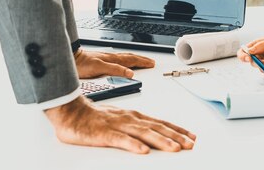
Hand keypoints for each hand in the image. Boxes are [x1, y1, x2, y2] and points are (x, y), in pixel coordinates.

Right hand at [44, 96, 195, 153]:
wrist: (71, 112)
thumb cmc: (95, 119)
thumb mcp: (120, 122)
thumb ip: (136, 128)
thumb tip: (152, 138)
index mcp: (135, 116)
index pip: (162, 123)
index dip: (178, 130)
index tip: (192, 136)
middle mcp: (131, 119)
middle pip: (158, 128)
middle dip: (177, 137)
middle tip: (191, 144)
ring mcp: (119, 126)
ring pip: (144, 133)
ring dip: (161, 141)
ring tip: (175, 149)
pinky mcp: (105, 134)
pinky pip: (121, 140)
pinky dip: (133, 145)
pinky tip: (143, 151)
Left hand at [75, 49, 154, 78]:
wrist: (68, 59)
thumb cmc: (81, 64)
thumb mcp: (99, 68)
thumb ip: (115, 70)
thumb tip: (130, 73)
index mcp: (112, 59)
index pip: (132, 60)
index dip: (142, 62)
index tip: (151, 64)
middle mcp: (110, 58)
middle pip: (130, 57)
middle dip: (141, 59)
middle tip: (150, 62)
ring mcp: (106, 58)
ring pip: (124, 58)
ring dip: (134, 59)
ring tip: (140, 61)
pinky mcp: (100, 61)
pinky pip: (117, 59)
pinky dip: (124, 61)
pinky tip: (122, 63)